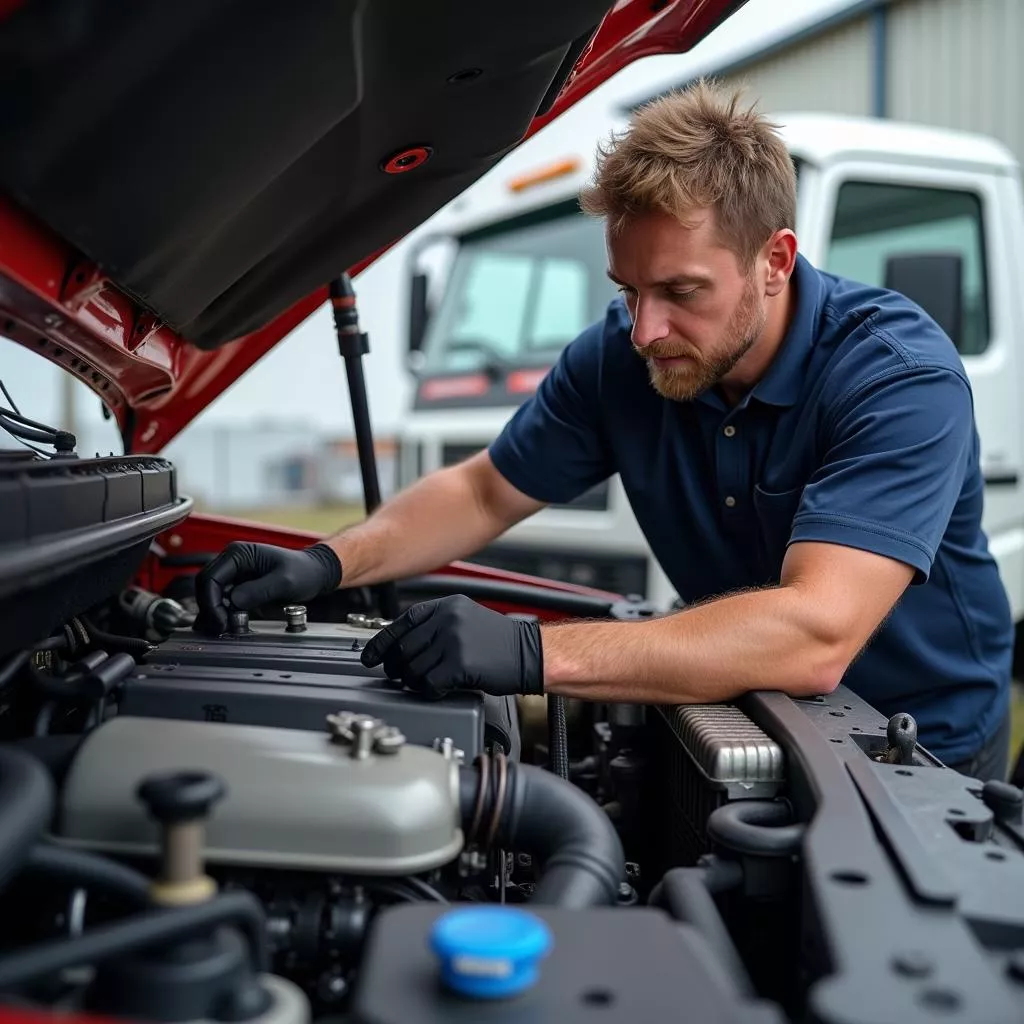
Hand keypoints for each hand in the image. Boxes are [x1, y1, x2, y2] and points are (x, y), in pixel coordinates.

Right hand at [194, 541, 341, 633]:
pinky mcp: (238, 586)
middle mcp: (231, 561)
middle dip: (209, 610)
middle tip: (220, 629)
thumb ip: (259, 590)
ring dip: (213, 613)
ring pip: (210, 595)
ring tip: (221, 631)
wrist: (314, 573)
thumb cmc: (303, 572)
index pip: (210, 578)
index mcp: (239, 554)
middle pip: (205, 586)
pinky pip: (221, 600)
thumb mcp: (285, 582)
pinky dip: (220, 614)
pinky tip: (224, 626)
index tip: (221, 622)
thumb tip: (233, 601)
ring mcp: (233, 573)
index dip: (211, 603)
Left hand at [360, 595, 543, 698]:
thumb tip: (402, 644)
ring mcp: (453, 640)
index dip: (381, 643)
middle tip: (401, 676)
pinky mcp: (459, 663)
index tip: (370, 658)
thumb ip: (436, 624)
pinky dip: (429, 690)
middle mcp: (447, 619)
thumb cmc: (500, 642)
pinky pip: (428, 683)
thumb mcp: (466, 618)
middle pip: (403, 649)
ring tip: (426, 682)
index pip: (402, 623)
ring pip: (413, 668)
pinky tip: (439, 689)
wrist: (530, 654)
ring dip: (415, 681)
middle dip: (398, 667)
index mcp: (447, 606)